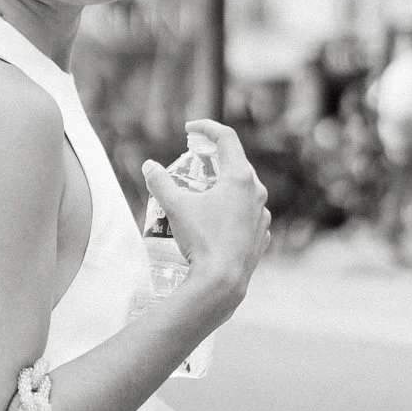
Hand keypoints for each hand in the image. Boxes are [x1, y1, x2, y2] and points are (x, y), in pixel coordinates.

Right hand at [139, 121, 270, 300]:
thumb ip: (160, 182)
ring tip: (203, 195)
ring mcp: (262, 216)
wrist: (222, 282)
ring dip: (223, 187)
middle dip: (214, 160)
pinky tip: (217, 221)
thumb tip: (149, 166)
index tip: (190, 129)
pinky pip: (247, 215)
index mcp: (240, 178)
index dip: (206, 128)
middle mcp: (256, 193)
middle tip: (194, 161)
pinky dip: (231, 211)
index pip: (226, 138)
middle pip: (236, 164)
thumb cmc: (201, 240)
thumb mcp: (175, 207)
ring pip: (243, 192)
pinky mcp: (261, 236)